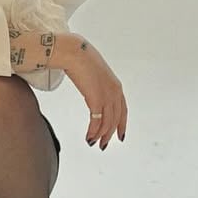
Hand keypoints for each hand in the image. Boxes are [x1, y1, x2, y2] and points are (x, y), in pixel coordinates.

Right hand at [64, 36, 126, 150]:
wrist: (74, 52)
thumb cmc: (80, 59)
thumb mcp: (94, 73)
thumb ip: (97, 83)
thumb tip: (91, 88)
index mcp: (116, 86)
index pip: (123, 110)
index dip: (121, 124)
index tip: (120, 135)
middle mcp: (115, 92)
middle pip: (115, 120)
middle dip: (109, 134)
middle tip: (103, 144)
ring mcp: (107, 96)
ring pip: (107, 123)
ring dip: (100, 135)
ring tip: (93, 142)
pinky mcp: (96, 99)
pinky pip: (97, 121)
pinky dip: (93, 131)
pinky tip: (88, 136)